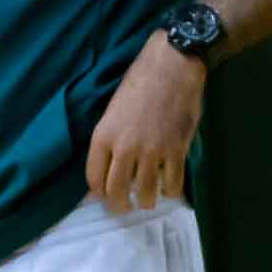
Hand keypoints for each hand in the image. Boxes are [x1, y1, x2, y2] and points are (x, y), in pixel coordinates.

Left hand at [87, 34, 204, 213]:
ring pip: (145, 193)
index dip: (99, 192)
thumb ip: (111, 137)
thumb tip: (112, 162)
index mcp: (104, 135)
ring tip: (148, 200)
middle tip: (125, 207)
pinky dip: (171, 191)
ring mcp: (152, 151)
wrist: (173, 65)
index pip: (94, 178)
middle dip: (120, 205)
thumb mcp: (113, 108)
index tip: (105, 195)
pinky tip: (169, 189)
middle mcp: (125, 147)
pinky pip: (172, 184)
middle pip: (116, 192)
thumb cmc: (140, 80)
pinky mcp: (176, 151)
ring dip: (146, 201)